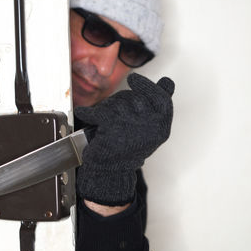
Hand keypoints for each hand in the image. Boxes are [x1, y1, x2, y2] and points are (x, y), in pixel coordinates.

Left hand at [75, 73, 174, 205]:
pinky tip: (83, 113)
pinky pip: (99, 111)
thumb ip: (157, 106)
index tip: (133, 79)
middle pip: (136, 97)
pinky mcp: (113, 127)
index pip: (162, 99)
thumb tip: (167, 82)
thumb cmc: (128, 149)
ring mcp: (132, 126)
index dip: (148, 87)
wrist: (111, 171)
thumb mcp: (149, 130)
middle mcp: (151, 127)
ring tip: (104, 121)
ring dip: (107, 107)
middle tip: (114, 108)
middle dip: (122, 100)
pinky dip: (87, 112)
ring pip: (118, 103)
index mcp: (161, 128)